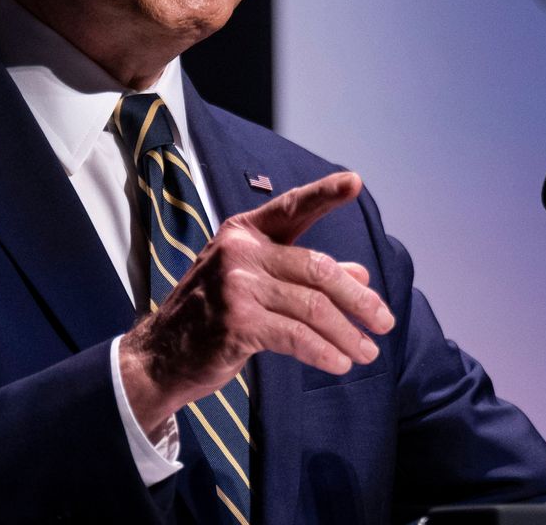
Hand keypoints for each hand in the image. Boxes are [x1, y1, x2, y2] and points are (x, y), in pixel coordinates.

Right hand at [118, 171, 395, 433]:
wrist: (160, 356)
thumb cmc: (213, 314)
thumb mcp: (255, 283)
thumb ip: (305, 275)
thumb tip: (361, 275)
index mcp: (244, 233)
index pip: (292, 208)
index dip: (325, 194)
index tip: (356, 182)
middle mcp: (240, 252)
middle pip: (318, 268)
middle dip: (359, 299)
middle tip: (385, 322)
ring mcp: (236, 286)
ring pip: (313, 307)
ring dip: (348, 333)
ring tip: (369, 352)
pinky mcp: (237, 323)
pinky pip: (296, 336)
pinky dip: (325, 351)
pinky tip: (341, 363)